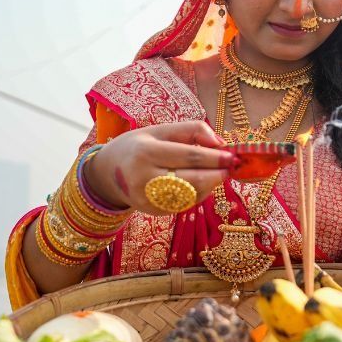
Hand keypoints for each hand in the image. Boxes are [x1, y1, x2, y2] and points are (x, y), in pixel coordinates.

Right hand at [84, 120, 232, 215]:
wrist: (108, 172)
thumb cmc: (138, 146)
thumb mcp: (161, 130)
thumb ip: (192, 130)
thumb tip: (221, 144)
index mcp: (146, 152)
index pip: (189, 157)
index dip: (215, 158)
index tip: (233, 156)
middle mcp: (144, 178)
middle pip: (192, 180)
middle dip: (217, 175)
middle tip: (232, 168)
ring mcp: (148, 199)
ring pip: (191, 196)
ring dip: (210, 185)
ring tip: (217, 173)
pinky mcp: (153, 211)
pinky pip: (184, 204)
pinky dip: (198, 194)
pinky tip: (200, 183)